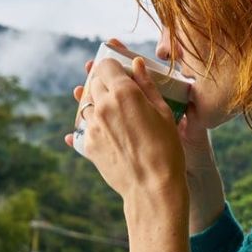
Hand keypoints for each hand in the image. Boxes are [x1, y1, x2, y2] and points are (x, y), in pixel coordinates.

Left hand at [65, 43, 186, 200]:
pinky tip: (108, 131)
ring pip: (87, 104)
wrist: (152, 187)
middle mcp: (103, 106)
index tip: (120, 73)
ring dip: (97, 104)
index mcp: (123, 93)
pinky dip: (93, 124)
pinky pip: (84, 127)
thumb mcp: (163, 113)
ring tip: (116, 114)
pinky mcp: (88, 144)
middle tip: (120, 93)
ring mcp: (92, 126)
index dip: (113, 67)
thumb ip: (147, 85)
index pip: (106, 65)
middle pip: (94, 82)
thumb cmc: (166, 149)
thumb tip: (137, 64)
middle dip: (104, 83)